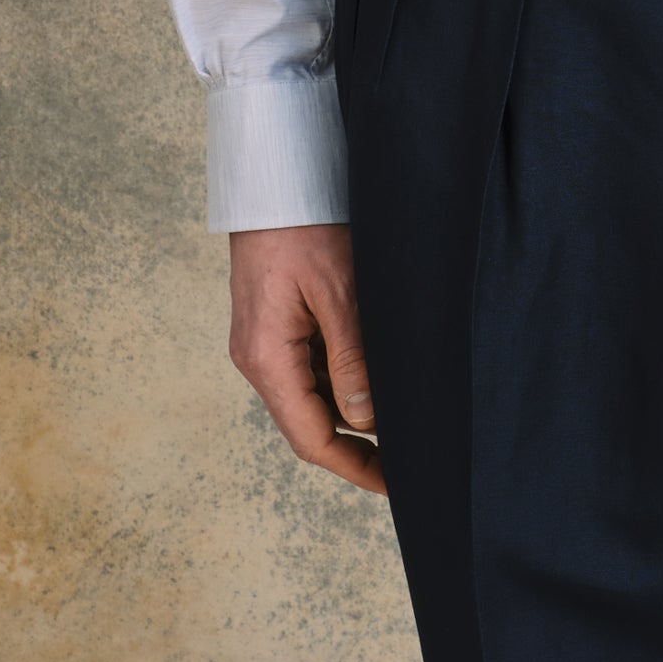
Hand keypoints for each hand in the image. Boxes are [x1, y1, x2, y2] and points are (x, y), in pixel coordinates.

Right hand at [227, 222, 385, 493]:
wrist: (273, 179)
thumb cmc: (304, 226)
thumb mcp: (339, 291)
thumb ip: (351, 358)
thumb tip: (365, 420)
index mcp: (266, 358)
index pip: (310, 438)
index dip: (353, 466)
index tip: (394, 481)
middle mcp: (257, 359)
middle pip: (307, 424)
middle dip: (355, 448)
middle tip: (405, 461)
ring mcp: (263, 343)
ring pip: (309, 398)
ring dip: (348, 416)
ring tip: (399, 426)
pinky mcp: (273, 325)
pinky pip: (307, 369)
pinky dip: (340, 383)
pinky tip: (374, 383)